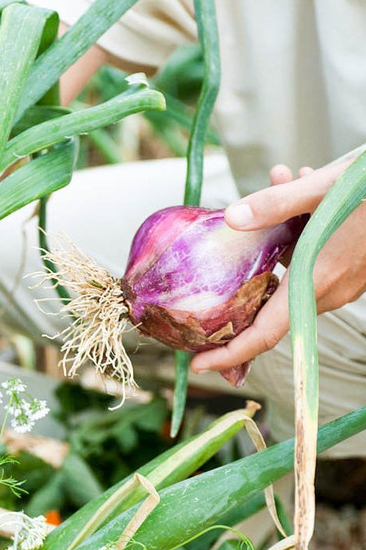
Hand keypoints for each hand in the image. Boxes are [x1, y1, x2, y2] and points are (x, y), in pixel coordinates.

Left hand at [191, 158, 365, 375]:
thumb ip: (277, 204)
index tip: (198, 365)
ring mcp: (346, 280)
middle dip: (240, 286)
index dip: (230, 354)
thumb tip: (231, 218)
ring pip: (291, 274)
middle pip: (271, 307)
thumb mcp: (327, 187)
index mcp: (318, 279)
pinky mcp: (354, 266)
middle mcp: (332, 288)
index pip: (266, 333)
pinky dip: (297, 232)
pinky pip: (313, 261)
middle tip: (209, 276)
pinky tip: (297, 184)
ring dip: (273, 241)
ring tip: (273, 189)